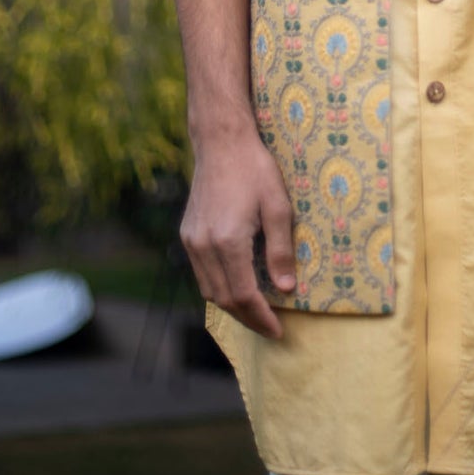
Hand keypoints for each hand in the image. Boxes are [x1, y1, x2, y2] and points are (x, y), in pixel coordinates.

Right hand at [181, 126, 295, 338]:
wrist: (221, 143)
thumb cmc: (255, 169)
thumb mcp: (278, 206)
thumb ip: (281, 250)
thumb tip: (286, 289)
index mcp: (228, 241)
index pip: (244, 295)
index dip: (262, 317)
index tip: (278, 331)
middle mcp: (204, 245)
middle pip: (224, 299)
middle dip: (248, 319)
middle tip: (270, 327)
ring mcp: (191, 241)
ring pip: (209, 290)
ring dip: (232, 307)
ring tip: (256, 313)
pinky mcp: (187, 234)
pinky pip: (201, 274)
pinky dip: (219, 288)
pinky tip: (236, 287)